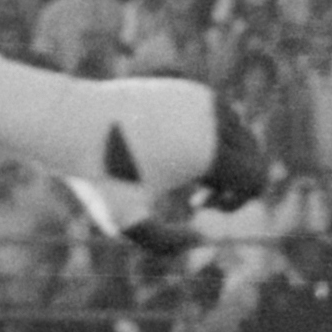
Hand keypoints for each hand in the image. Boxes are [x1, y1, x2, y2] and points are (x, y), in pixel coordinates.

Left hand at [64, 78, 269, 251]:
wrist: (72, 120)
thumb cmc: (99, 175)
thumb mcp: (126, 223)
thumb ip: (166, 244)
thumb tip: (202, 237)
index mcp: (207, 151)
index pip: (258, 179)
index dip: (237, 202)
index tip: (199, 206)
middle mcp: (213, 120)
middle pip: (254, 158)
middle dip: (234, 183)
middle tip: (196, 197)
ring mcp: (204, 99)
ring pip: (241, 137)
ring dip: (225, 160)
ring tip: (188, 174)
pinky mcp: (191, 87)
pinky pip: (222, 119)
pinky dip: (212, 138)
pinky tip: (178, 150)